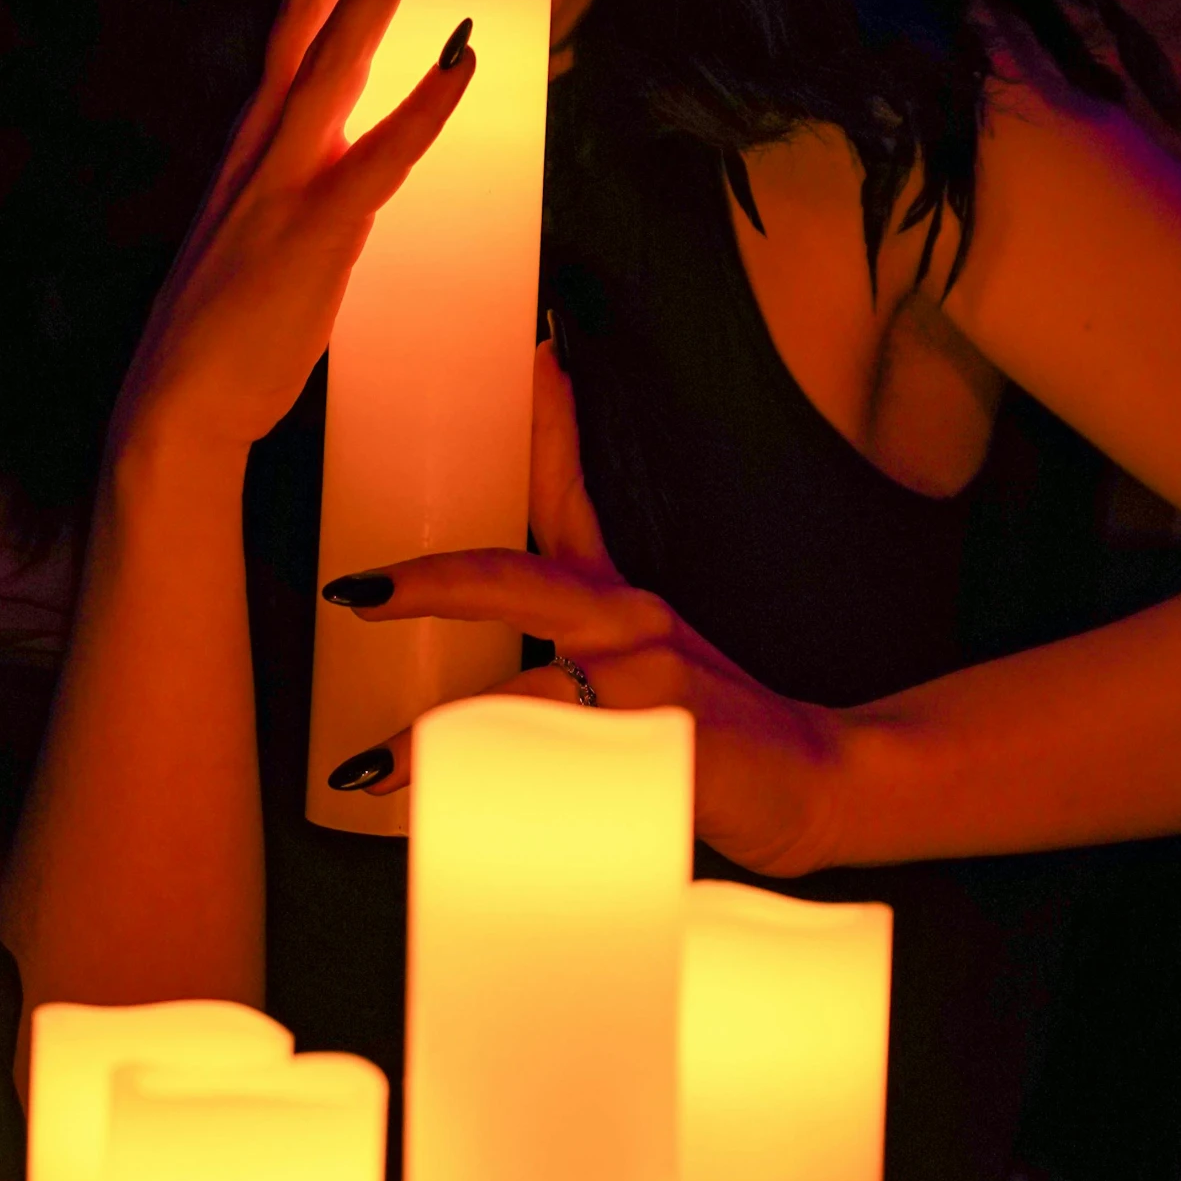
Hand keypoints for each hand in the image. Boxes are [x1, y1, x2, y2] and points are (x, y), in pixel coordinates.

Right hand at [110, 0, 472, 462]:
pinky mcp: (312, 232)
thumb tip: (355, 145)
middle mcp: (267, 138)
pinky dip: (423, 105)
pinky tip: (460, 59)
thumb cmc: (231, 328)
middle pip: (305, 4)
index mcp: (260, 135)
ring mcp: (285, 179)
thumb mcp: (274, 231)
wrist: (178, 405)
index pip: (299, 15)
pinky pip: (379, 158)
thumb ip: (313, 177)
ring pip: (337, 56)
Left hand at [322, 341, 845, 877]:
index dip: (539, 427)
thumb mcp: (653, 673)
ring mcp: (646, 675)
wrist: (825, 779)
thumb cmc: (725, 734)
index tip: (519, 360)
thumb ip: (574, 671)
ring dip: (434, 735)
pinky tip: (452, 819)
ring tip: (370, 768)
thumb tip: (485, 703)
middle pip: (509, 578)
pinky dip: (500, 792)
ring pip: (517, 690)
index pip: (566, 494)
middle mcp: (628, 619)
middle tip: (355, 593)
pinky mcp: (661, 736)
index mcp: (618, 600)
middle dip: (426, 582)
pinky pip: (557, 764)